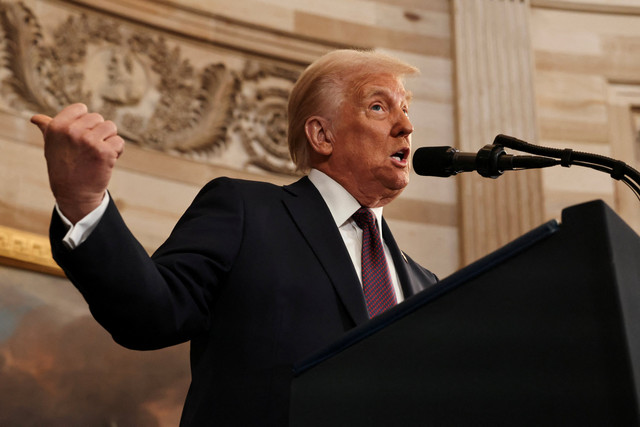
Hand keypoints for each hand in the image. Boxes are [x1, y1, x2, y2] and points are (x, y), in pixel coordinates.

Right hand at [31, 103, 124, 223]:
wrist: (74, 194)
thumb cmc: (63, 167)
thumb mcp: (51, 146)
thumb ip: (48, 129)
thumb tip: (36, 118)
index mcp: (57, 126)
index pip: (81, 108)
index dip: (85, 123)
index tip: (79, 138)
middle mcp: (72, 131)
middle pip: (98, 118)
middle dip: (98, 133)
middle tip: (88, 150)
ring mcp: (89, 141)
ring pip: (111, 127)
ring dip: (109, 140)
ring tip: (97, 154)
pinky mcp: (104, 152)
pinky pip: (119, 142)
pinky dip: (117, 151)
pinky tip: (105, 161)